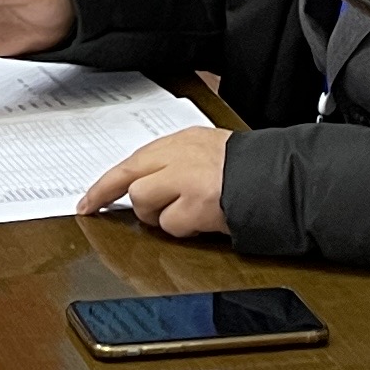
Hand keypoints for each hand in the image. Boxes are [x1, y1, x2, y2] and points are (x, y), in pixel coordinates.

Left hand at [77, 125, 233, 235]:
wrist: (280, 180)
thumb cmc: (248, 170)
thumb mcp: (209, 152)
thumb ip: (176, 163)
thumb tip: (145, 185)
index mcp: (183, 140)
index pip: (133, 160)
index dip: (106, 183)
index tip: (89, 200)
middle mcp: (181, 155)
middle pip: (132, 180)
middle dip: (130, 202)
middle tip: (119, 211)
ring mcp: (187, 179)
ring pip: (146, 204)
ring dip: (162, 217)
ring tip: (188, 213)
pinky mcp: (196, 204)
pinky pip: (171, 225)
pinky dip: (184, 229)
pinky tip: (203, 221)